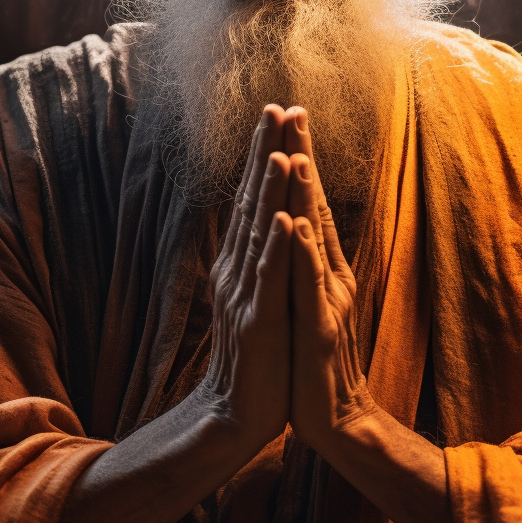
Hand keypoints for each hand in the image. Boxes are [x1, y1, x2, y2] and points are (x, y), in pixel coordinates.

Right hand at [198, 106, 292, 451]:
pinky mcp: (260, 323)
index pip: (254, 198)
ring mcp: (247, 295)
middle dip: (264, 153)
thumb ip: (258, 259)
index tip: (277, 111)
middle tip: (275, 107)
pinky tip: (283, 218)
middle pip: (252, 202)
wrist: (238, 416)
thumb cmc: (257, 358)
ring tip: (278, 149)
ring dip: (268, 190)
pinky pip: (270, 279)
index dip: (264, 154)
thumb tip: (264, 220)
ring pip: (259, 233)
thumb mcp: (258, 298)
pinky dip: (276, 247)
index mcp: (241, 264)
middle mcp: (238, 271)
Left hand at [282, 110, 456, 522]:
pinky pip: (308, 285)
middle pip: (314, 207)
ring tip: (294, 153)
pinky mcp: (319, 329)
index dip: (298, 158)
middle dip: (302, 156)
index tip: (286, 115)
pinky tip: (295, 227)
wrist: (338, 419)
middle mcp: (329, 276)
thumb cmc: (318, 362)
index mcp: (322, 269)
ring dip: (305, 196)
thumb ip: (308, 265)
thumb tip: (300, 224)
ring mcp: (326, 301)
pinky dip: (302, 254)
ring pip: (314, 239)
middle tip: (291, 109)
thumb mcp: (311, 304)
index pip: (308, 203)